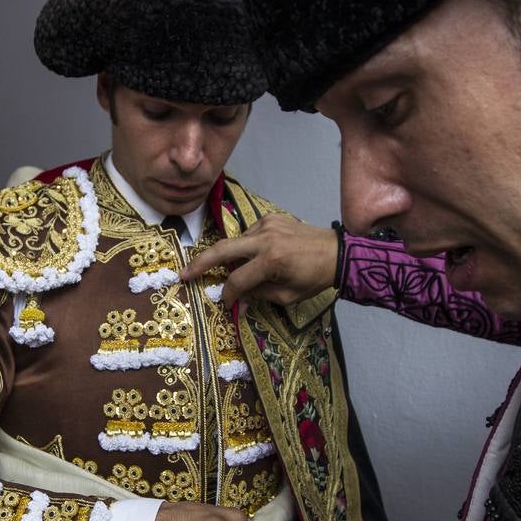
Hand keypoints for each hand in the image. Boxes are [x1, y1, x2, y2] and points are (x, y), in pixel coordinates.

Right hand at [180, 213, 335, 305]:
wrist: (337, 252)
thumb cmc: (314, 278)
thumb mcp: (287, 296)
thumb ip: (259, 295)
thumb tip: (238, 300)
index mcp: (272, 260)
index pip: (238, 280)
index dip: (228, 294)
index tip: (225, 302)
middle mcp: (266, 238)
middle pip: (223, 250)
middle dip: (200, 263)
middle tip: (184, 274)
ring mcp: (266, 224)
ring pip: (236, 243)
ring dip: (233, 258)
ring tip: (242, 271)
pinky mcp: (270, 218)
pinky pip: (249, 235)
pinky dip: (248, 248)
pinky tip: (259, 256)